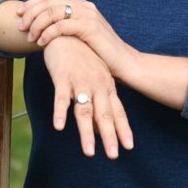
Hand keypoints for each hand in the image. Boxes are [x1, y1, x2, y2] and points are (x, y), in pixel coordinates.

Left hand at [17, 0, 137, 80]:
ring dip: (37, 24)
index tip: (19, 14)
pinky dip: (47, 33)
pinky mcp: (89, 27)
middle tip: (20, 26)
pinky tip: (41, 42)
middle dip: (31, 13)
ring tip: (30, 37)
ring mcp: (87, 15)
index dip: (32, 4)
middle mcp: (84, 6)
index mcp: (81, 5)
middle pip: (49, 2)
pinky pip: (60, 26)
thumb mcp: (81, 36)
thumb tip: (43, 28)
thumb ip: (67, 28)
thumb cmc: (100, 53)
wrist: (124, 63)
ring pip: (52, 12)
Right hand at [42, 36, 133, 158]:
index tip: (129, 147)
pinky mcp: (62, 77)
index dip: (123, 128)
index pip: (117, 110)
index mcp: (106, 86)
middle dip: (110, 136)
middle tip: (113, 156)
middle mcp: (96, 85)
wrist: (68, 31)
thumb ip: (99, 102)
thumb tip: (101, 128)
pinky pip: (61, 97)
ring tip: (88, 152)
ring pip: (84, 110)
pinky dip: (60, 112)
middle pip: (104, 114)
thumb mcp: (95, 77)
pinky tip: (59, 127)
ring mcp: (80, 81)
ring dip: (86, 132)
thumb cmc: (83, 58)